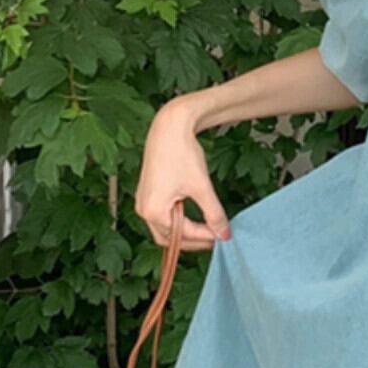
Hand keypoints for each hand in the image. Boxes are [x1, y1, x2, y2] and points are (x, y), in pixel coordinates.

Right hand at [134, 98, 230, 251]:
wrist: (169, 127)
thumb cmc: (181, 153)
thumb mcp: (201, 187)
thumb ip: (214, 214)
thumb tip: (224, 233)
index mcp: (154, 211)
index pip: (183, 235)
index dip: (205, 237)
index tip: (223, 236)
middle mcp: (144, 210)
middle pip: (170, 238)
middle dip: (193, 240)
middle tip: (215, 237)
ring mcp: (143, 201)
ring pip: (165, 228)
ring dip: (184, 232)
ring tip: (207, 229)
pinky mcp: (148, 193)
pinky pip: (162, 216)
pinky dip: (178, 220)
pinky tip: (193, 217)